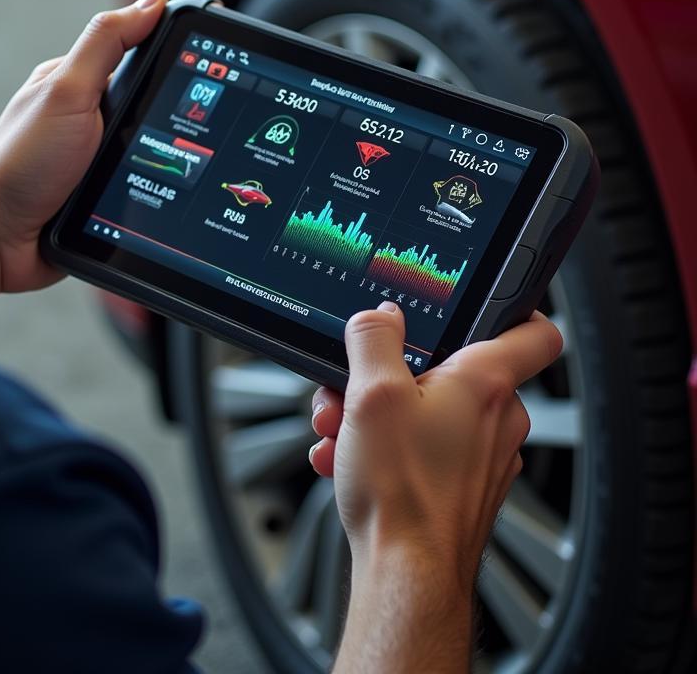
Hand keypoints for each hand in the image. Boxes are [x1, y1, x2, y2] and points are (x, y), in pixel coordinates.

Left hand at [0, 0, 167, 297]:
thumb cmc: (16, 163)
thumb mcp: (65, 91)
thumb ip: (106, 42)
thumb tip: (153, 1)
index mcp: (85, 83)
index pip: (147, 54)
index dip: (181, 53)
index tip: (215, 58)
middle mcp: (94, 119)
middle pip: (161, 108)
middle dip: (176, 122)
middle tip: (175, 134)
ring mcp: (102, 160)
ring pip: (160, 154)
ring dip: (168, 166)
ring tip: (173, 174)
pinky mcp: (108, 198)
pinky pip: (150, 192)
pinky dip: (158, 198)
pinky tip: (165, 204)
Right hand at [309, 304, 561, 592]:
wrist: (406, 574)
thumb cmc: (402, 492)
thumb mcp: (371, 394)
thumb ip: (374, 339)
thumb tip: (379, 316)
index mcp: (485, 383)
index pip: (536, 330)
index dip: (515, 307)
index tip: (484, 301)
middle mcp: (497, 419)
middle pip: (453, 369)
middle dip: (392, 374)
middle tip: (356, 386)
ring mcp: (485, 456)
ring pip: (432, 411)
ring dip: (379, 414)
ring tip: (340, 430)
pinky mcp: (465, 487)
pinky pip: (426, 447)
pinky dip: (387, 447)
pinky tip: (347, 459)